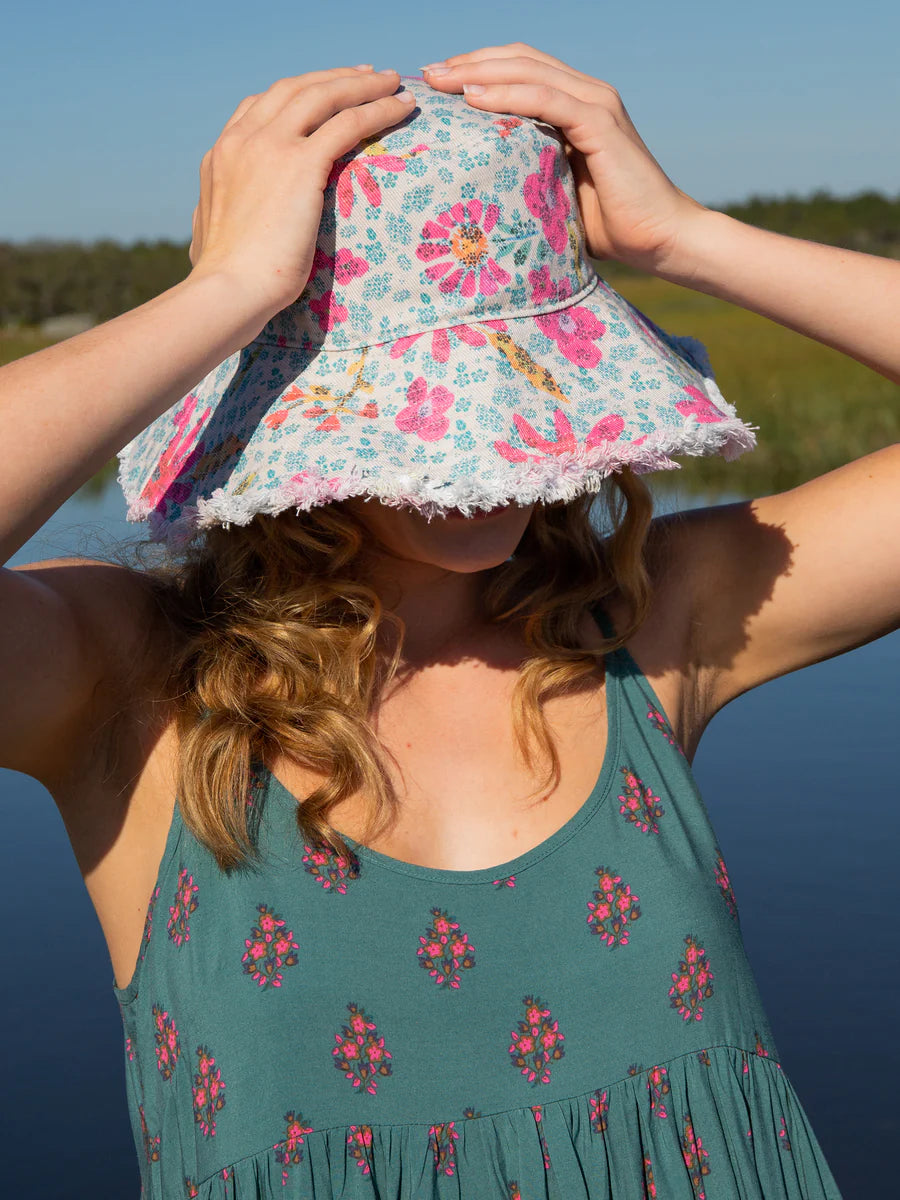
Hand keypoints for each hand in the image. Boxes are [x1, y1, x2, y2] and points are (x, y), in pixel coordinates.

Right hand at [188, 66, 415, 315]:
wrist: (228, 290)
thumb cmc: (225, 281)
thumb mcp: (212, 235)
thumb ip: (219, 215)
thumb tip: (214, 221)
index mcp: (222, 154)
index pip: (261, 105)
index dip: (297, 92)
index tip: (324, 91)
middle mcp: (244, 140)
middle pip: (296, 88)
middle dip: (335, 78)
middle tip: (368, 76)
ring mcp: (271, 146)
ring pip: (324, 95)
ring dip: (363, 84)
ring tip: (394, 82)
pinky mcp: (300, 164)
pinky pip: (348, 123)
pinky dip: (378, 110)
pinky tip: (401, 108)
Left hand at [421, 44, 707, 275]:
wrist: (660, 239)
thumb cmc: (611, 227)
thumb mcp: (557, 193)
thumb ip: (530, 175)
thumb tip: (483, 189)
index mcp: (577, 105)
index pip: (521, 69)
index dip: (479, 68)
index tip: (439, 85)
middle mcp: (588, 94)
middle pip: (519, 59)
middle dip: (470, 62)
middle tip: (428, 74)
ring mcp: (596, 104)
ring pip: (528, 71)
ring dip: (479, 71)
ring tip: (441, 80)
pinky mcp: (601, 123)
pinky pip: (546, 99)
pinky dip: (507, 94)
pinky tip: (474, 98)